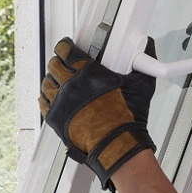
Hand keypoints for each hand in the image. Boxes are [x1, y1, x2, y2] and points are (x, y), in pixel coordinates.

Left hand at [39, 37, 156, 192]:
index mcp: (88, 72)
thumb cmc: (127, 120)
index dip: (65, 47)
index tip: (66, 47)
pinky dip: (46, 98)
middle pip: (54, 65)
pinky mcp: (55, 118)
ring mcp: (60, 102)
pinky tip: (53, 97)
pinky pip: (43, 102)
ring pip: (46, 83)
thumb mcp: (140, 85)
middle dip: (58, 62)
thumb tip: (148, 49)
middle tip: (64, 63)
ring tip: (58, 80)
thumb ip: (143, 64)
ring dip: (52, 79)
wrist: (117, 145)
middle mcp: (70, 85)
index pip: (66, 50)